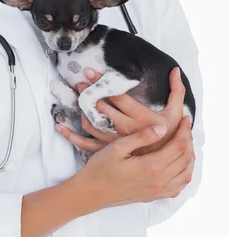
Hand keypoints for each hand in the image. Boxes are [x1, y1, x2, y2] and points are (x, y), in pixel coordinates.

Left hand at [56, 67, 190, 156]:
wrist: (164, 166)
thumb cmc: (168, 138)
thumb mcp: (176, 114)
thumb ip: (176, 91)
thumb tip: (175, 70)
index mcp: (139, 118)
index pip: (117, 96)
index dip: (102, 82)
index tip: (90, 72)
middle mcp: (124, 130)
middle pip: (101, 108)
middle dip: (88, 93)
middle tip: (80, 83)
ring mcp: (113, 141)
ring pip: (91, 123)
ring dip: (82, 109)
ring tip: (77, 97)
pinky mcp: (106, 151)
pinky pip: (84, 144)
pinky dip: (70, 136)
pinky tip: (60, 127)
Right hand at [73, 116, 194, 213]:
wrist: (90, 193)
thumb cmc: (100, 169)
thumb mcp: (117, 147)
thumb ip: (141, 137)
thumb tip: (162, 128)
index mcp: (150, 166)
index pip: (178, 146)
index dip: (184, 130)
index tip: (185, 118)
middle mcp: (158, 181)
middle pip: (185, 159)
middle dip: (188, 140)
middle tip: (186, 127)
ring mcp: (157, 191)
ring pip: (186, 174)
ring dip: (189, 157)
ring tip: (186, 143)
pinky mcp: (153, 197)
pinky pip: (178, 187)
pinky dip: (184, 174)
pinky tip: (180, 165)